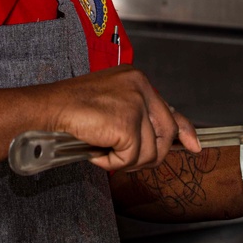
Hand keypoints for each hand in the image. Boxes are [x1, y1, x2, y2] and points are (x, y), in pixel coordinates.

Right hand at [37, 65, 200, 172]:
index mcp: (138, 80)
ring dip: (125, 160)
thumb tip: (158, 138)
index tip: (193, 145)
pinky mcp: (127, 124)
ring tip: (103, 150)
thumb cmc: (70, 106)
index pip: (171, 109)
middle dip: (151, 155)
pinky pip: (130, 158)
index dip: (185, 131)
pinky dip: (112, 163)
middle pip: (166, 134)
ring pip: (149, 152)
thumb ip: (135, 115)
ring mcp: (135, 105)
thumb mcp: (111, 103)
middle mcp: (141, 87)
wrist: (48, 108)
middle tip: (127, 160)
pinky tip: (97, 151)